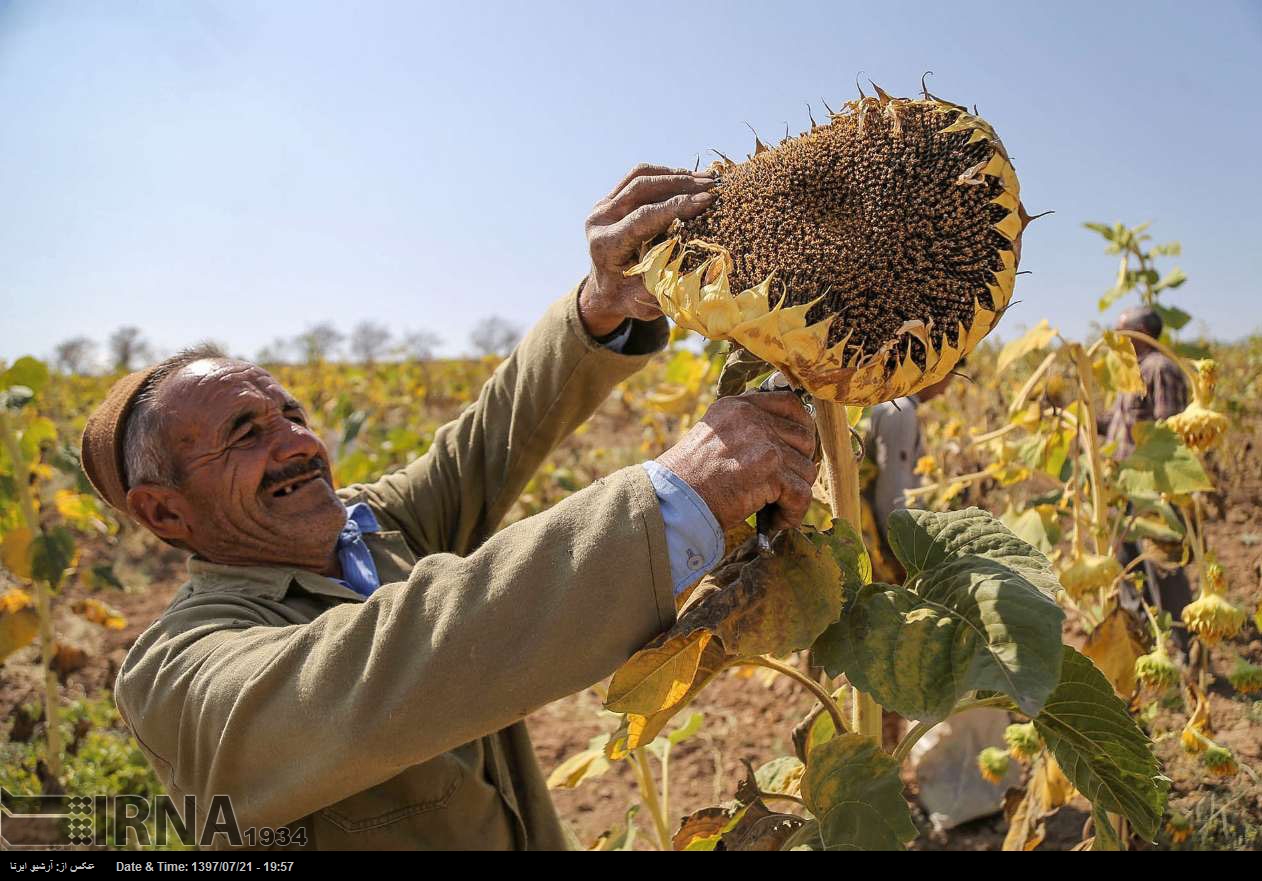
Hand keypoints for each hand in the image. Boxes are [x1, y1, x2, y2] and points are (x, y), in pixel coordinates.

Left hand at [579, 164, 715, 337]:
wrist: (604, 292)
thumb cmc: (627, 299)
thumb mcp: (644, 302)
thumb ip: (668, 284)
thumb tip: (703, 264)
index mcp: (607, 245)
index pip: (643, 217)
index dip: (676, 207)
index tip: (706, 200)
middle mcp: (600, 221)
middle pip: (641, 188)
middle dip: (681, 184)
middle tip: (713, 185)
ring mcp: (603, 206)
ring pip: (640, 176)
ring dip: (676, 175)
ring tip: (707, 179)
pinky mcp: (611, 198)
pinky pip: (638, 176)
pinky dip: (666, 175)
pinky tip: (690, 179)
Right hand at [656, 391, 818, 532]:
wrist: (673, 501)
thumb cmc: (689, 478)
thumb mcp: (713, 436)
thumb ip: (744, 430)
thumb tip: (783, 441)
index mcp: (737, 406)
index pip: (790, 403)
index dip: (802, 428)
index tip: (798, 450)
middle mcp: (751, 419)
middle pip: (804, 438)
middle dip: (800, 465)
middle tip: (786, 485)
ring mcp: (762, 443)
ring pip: (805, 469)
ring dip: (794, 493)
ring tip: (776, 508)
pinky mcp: (769, 472)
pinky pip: (801, 494)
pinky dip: (793, 512)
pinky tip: (778, 520)